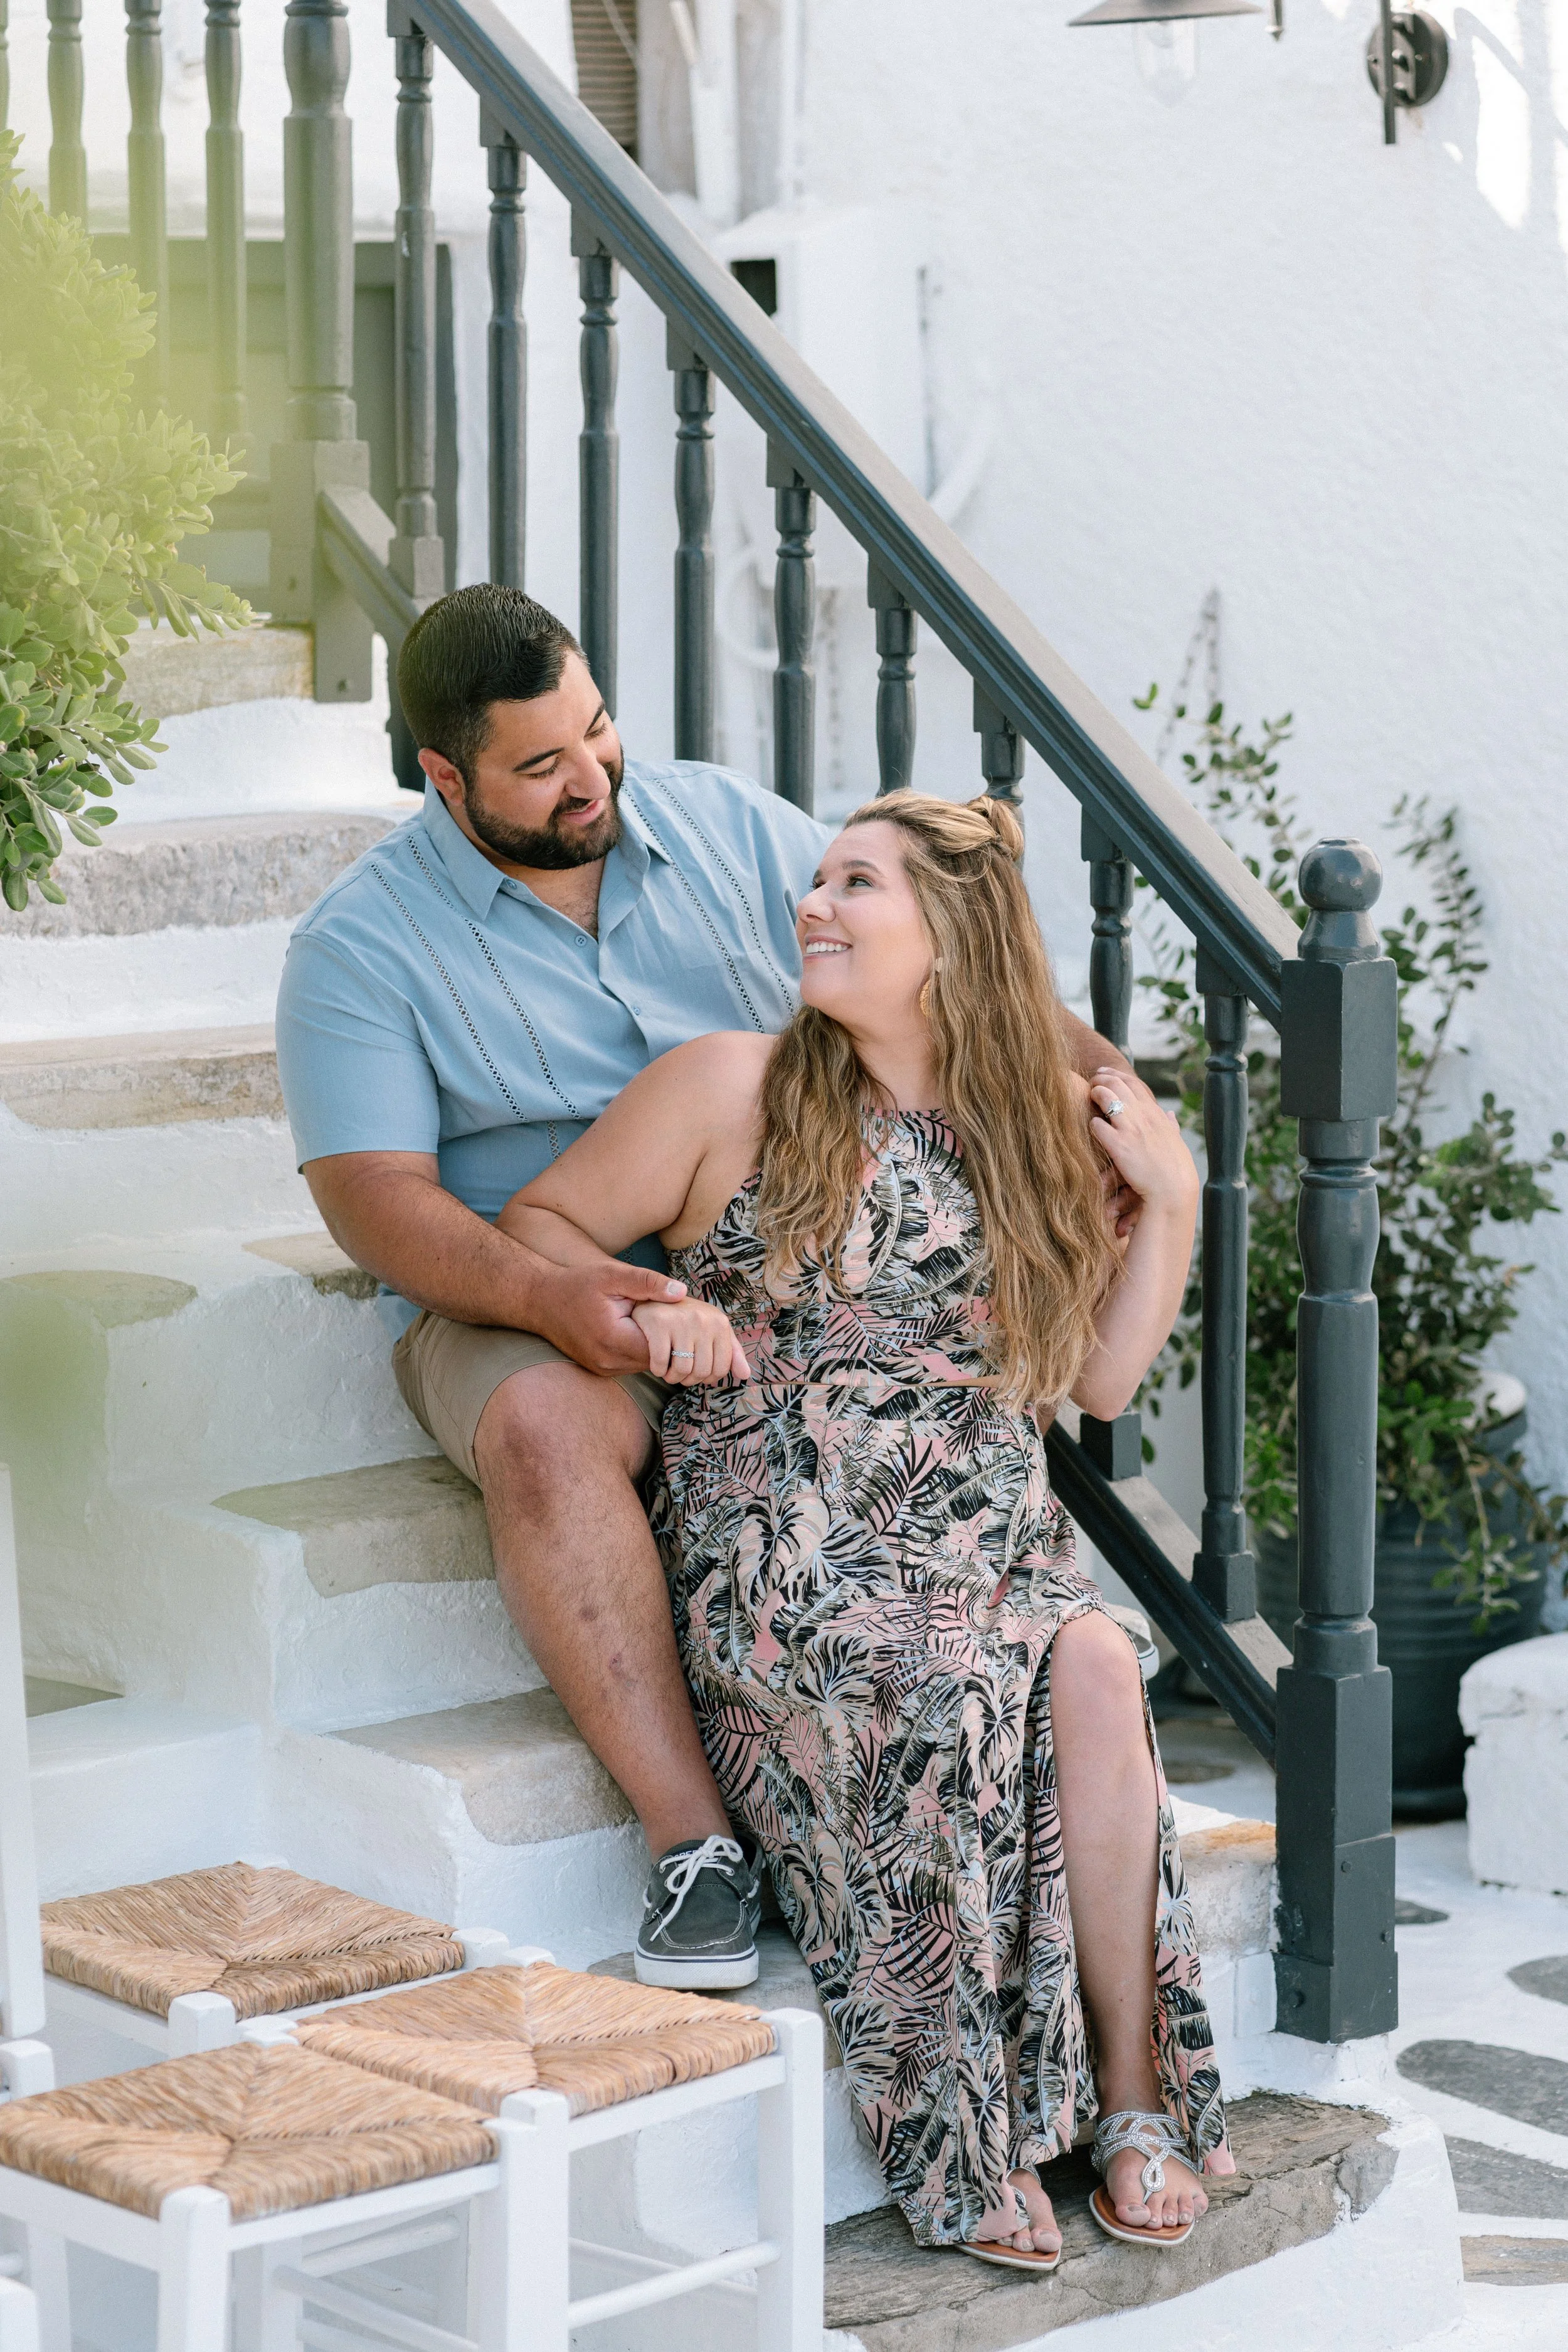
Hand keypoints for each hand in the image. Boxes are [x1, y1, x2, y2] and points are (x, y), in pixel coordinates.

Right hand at [528, 1259, 690, 1376]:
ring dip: (655, 1347)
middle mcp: (608, 1362)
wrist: (540, 1301)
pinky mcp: (600, 1370)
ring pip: (645, 1364)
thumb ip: (647, 1283)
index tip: (680, 1313)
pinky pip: (631, 1363)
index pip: (662, 1348)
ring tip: (659, 1322)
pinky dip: (640, 1349)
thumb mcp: (612, 1275)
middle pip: (656, 1360)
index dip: (676, 1331)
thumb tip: (681, 1293)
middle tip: (674, 1317)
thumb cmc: (576, 1284)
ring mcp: (603, 1369)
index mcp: (613, 1340)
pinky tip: (641, 1329)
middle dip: (669, 1340)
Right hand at [632, 1298, 750, 1384]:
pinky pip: (660, 1363)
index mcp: (720, 1324)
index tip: (697, 1374)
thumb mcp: (715, 1330)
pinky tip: (657, 1365)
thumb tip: (745, 1375)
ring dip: (672, 1377)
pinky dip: (658, 1370)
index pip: (721, 1368)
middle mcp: (703, 1320)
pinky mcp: (659, 1323)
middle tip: (680, 1374)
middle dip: (689, 1380)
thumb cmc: (688, 1320)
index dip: (708, 1378)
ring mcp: (681, 1321)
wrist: (656, 1300)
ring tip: (669, 1371)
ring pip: (682, 1369)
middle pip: (702, 1371)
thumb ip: (732, 1352)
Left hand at [1087, 1067, 1196, 1221]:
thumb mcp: (1175, 1142)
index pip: (1134, 1084)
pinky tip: (1090, 1127)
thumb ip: (1170, 1127)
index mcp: (1156, 1114)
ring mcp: (1131, 1130)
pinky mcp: (1119, 1146)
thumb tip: (1169, 1116)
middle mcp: (1143, 1116)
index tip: (1104, 1072)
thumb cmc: (1175, 1169)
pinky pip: (1098, 1126)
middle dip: (1101, 1078)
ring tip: (1087, 1096)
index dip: (1116, 1075)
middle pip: (1117, 1084)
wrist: (1172, 1190)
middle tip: (1090, 1081)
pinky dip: (1091, 1124)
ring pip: (1106, 1097)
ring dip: (1095, 1093)